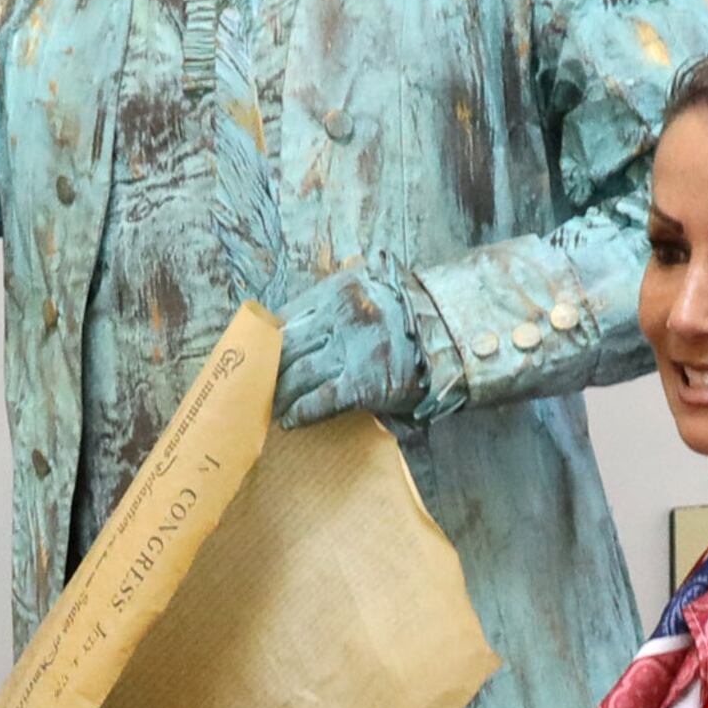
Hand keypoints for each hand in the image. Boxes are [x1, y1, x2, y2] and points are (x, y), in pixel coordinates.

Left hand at [269, 266, 429, 426]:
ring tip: (268, 407)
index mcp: (339, 290)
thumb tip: (295, 318)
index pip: (286, 316)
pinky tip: (290, 421)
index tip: (255, 356)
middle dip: (267, 370)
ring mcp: (351, 351)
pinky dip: (300, 412)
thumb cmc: (411, 314)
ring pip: (297, 374)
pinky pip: (319, 401)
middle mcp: (340, 316)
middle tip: (253, 388)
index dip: (265, 341)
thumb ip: (337, 296)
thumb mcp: (373, 286)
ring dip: (279, 394)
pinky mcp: (363, 384)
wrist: (454, 336)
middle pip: (287, 347)